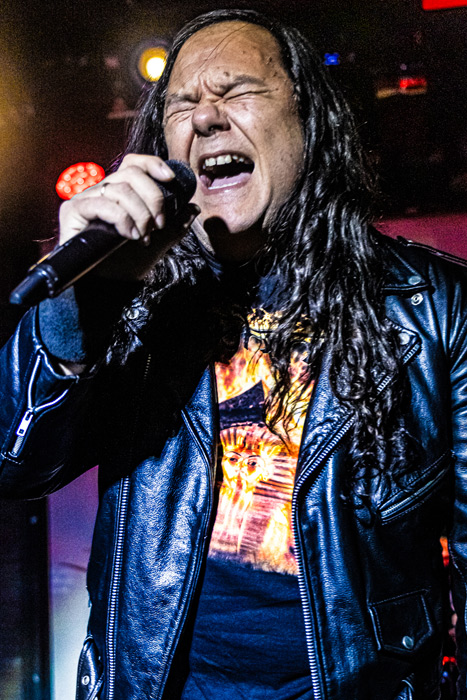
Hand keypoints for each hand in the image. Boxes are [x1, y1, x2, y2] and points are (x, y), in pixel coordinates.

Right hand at [58, 154, 198, 279]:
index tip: (170, 179)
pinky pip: (101, 204)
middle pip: (130, 174)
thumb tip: (193, 208)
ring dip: (139, 213)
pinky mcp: (72, 211)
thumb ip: (176, 224)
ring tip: (143, 235)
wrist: (111, 286)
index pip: (133, 164)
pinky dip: (121, 219)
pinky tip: (129, 235)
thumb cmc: (130, 263)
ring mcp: (85, 199)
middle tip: (159, 224)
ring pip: (119, 189)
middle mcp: (101, 191)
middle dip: (153, 198)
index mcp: (119, 192)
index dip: (152, 164)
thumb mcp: (160, 241)